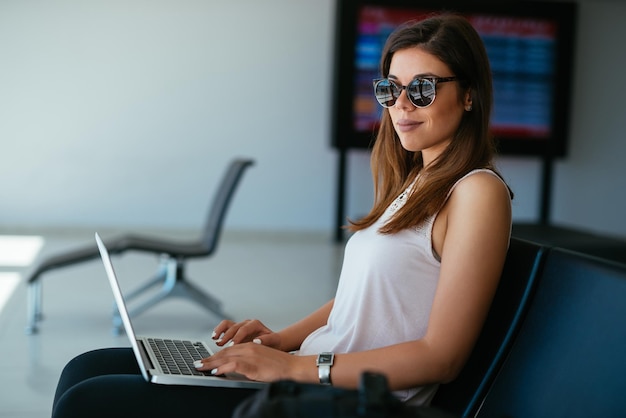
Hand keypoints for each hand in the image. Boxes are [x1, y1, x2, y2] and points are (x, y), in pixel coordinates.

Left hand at [194, 342, 308, 382]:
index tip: (204, 360)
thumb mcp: (260, 359)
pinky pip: (233, 365)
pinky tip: (215, 372)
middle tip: (197, 364)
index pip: (228, 350)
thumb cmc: (277, 365)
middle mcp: (248, 347)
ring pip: (226, 357)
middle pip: (224, 352)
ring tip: (201, 367)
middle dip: (209, 359)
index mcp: (250, 345)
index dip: (215, 355)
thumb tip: (234, 367)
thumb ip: (247, 360)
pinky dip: (222, 368)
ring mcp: (250, 355)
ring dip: (211, 363)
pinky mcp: (252, 364)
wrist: (291, 366)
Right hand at [212, 319, 282, 349]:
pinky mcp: (235, 332)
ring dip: (220, 331)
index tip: (232, 345)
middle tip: (221, 344)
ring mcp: (240, 327)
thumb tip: (257, 341)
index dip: (237, 337)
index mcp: (255, 324)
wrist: (273, 343)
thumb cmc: (274, 343)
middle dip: (227, 336)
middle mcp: (247, 323)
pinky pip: (225, 329)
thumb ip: (266, 340)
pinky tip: (215, 339)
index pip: (244, 329)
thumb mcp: (273, 341)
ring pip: (227, 324)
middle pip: (234, 326)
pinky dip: (219, 332)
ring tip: (215, 339)